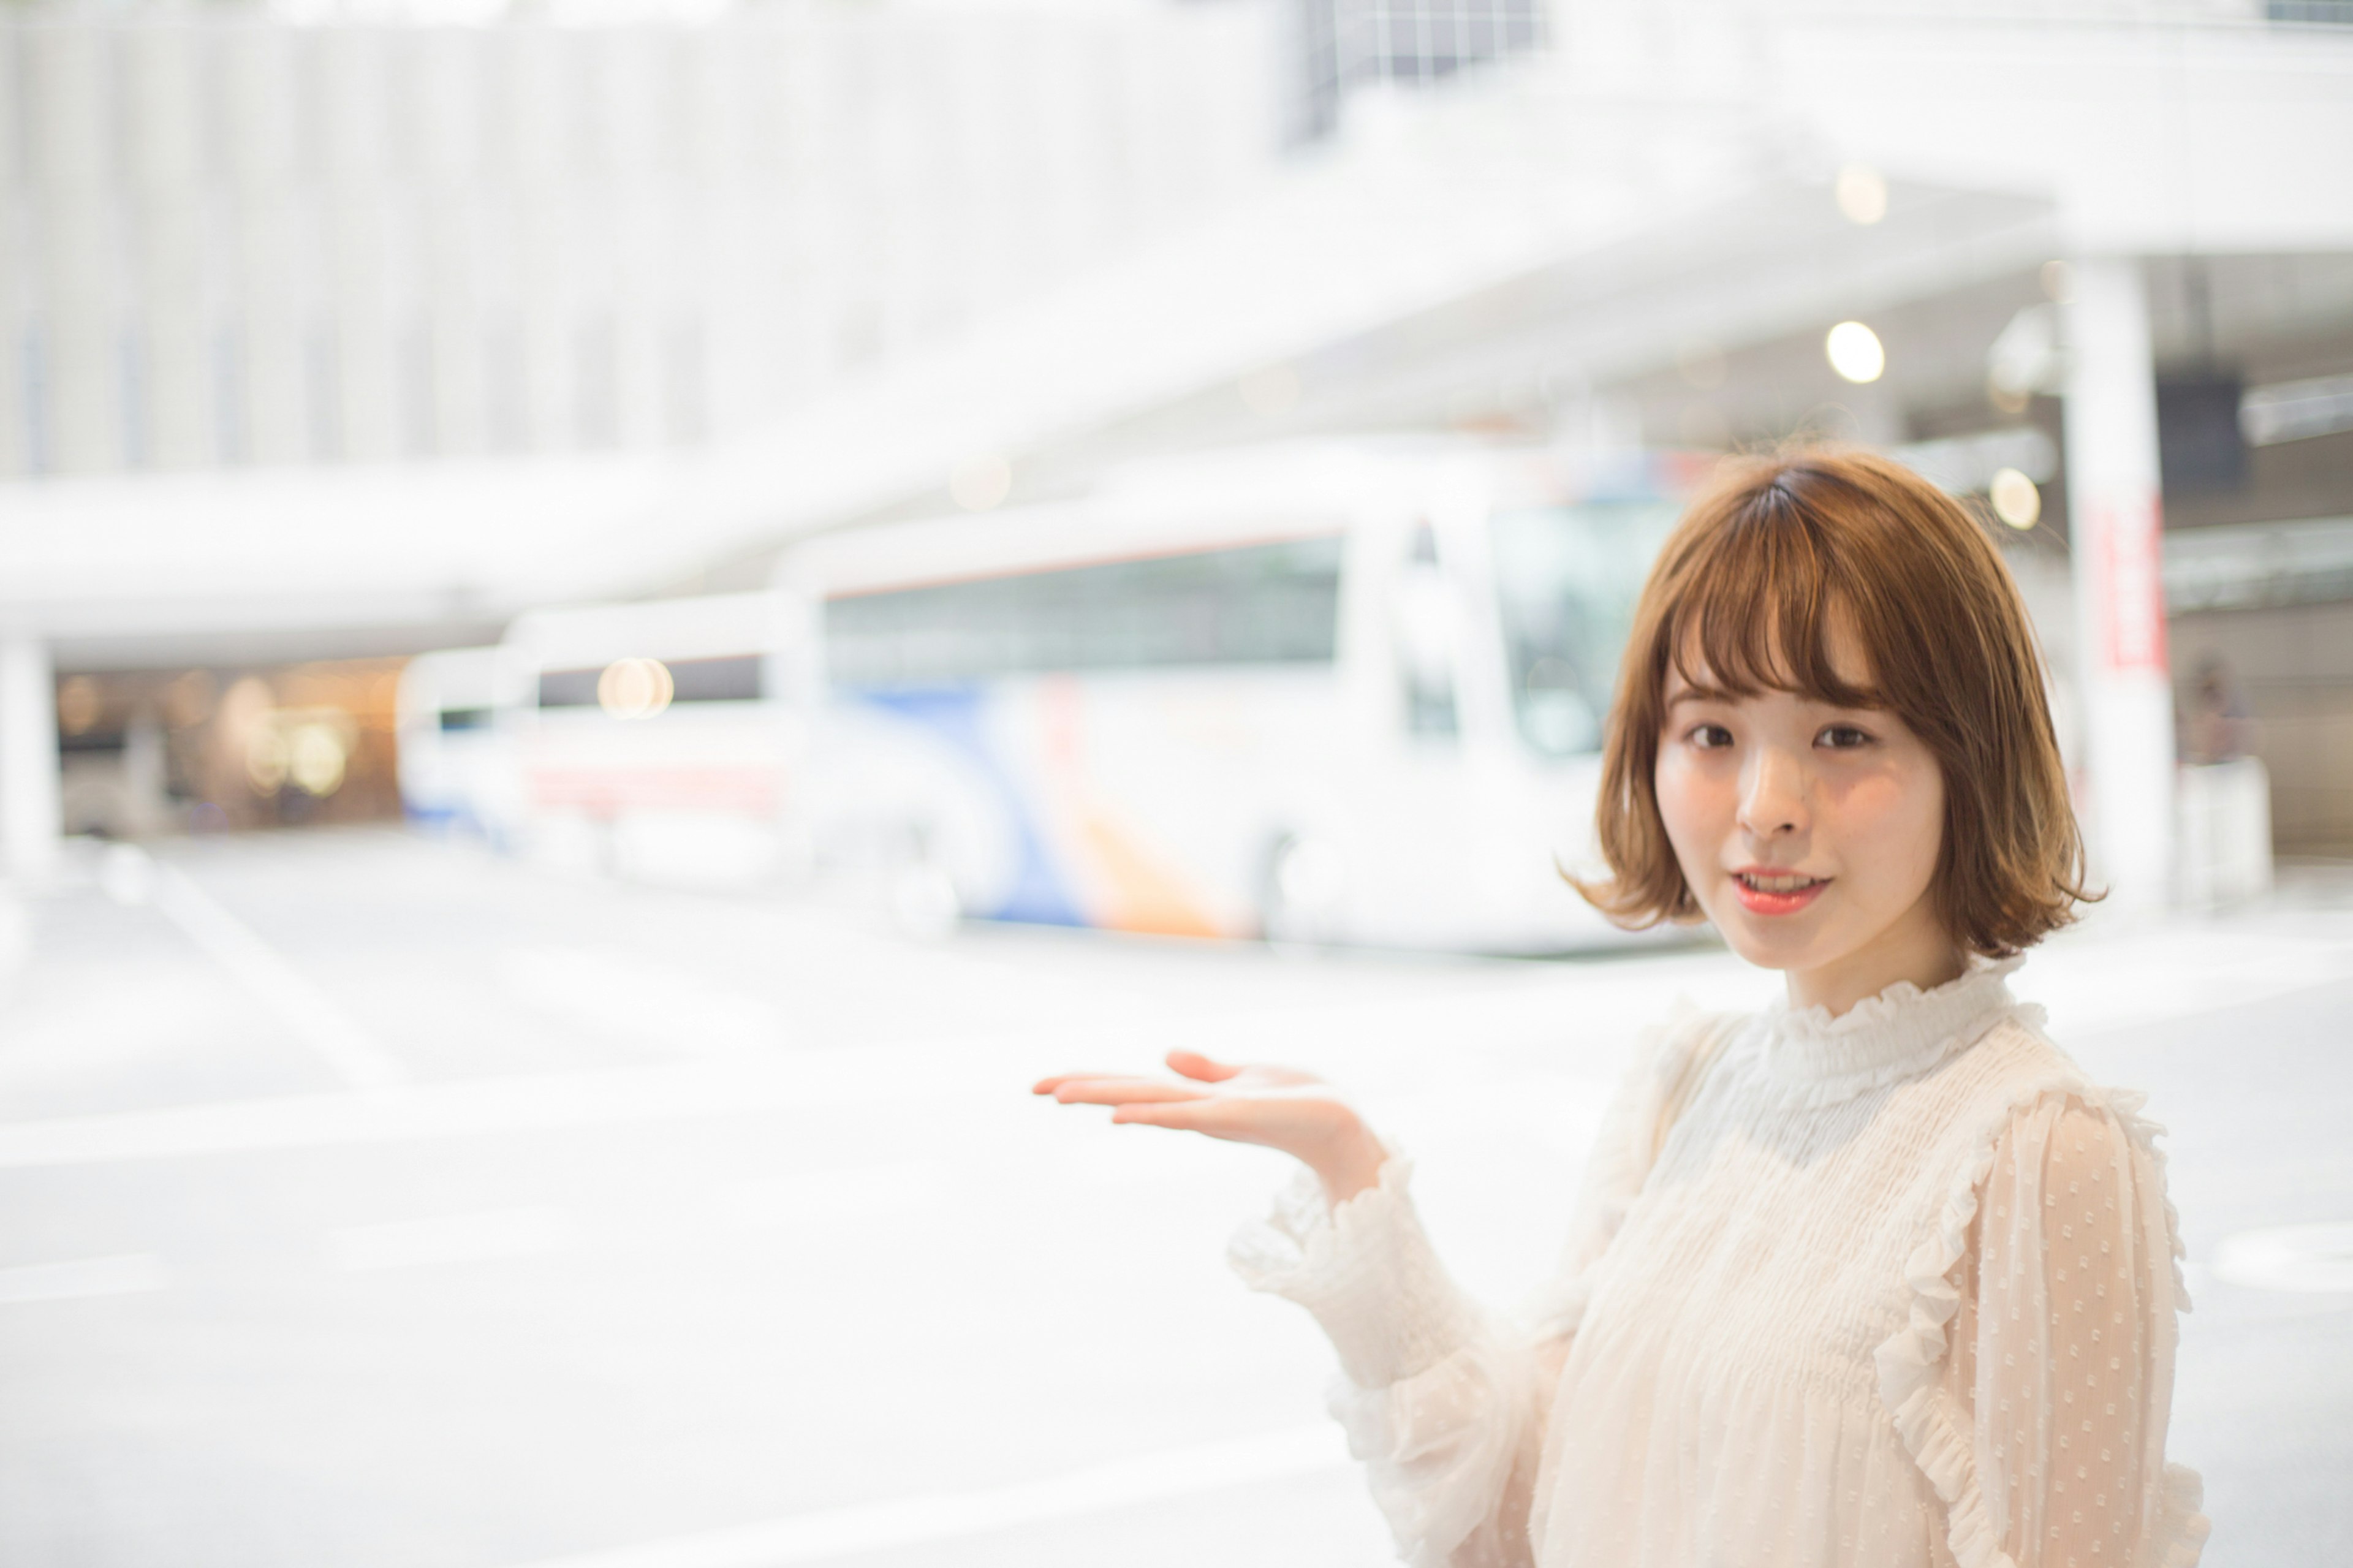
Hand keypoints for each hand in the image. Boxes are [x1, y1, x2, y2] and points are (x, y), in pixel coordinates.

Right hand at [1032, 1050, 1389, 1204]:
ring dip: (1101, 1097)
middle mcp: (1194, 1109)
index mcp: (1194, 1097)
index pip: (1132, 1086)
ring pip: (1144, 1102)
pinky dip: (1148, 1114)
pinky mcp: (1233, 1116)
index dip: (1091, 1081)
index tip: (1049, 1081)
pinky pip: (1182, 1115)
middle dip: (1081, 1088)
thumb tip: (1163, 1056)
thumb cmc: (1300, 1101)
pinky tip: (1117, 1115)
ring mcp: (1210, 1115)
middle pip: (1126, 1093)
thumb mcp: (1244, 1077)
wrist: (1344, 1122)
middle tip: (1032, 1086)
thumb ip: (1205, 1069)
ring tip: (1058, 1093)